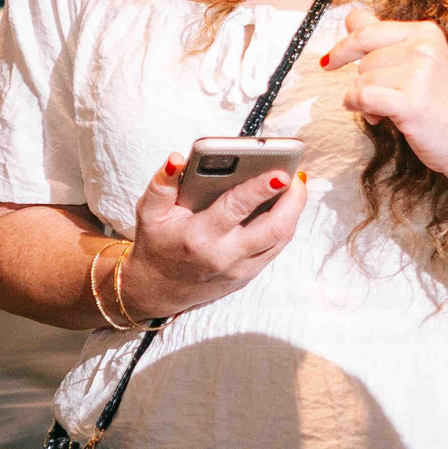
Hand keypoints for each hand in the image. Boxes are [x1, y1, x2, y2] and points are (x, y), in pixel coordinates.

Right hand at [118, 152, 311, 320]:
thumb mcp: (149, 212)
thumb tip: (177, 158)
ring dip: (294, 211)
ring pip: (281, 239)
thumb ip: (162, 183)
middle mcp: (224, 256)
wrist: (157, 290)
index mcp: (199, 237)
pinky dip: (285, 224)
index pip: (236, 208)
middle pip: (273, 229)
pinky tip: (286, 204)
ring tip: (296, 185)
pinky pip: (276, 248)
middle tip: (298, 175)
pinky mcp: (248, 276)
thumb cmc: (156, 244)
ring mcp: (240, 269)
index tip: (282, 173)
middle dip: (293, 201)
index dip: (260, 189)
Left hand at [320, 4, 447, 199]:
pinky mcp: (411, 101)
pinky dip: (358, 106)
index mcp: (425, 32)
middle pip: (363, 57)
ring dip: (365, 99)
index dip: (344, 46)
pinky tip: (371, 116)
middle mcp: (423, 47)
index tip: (331, 61)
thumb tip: (351, 19)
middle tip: (379, 98)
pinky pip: (363, 96)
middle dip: (364, 81)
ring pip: (362, 78)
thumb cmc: (442, 106)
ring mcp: (418, 73)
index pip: (367, 28)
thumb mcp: (420, 63)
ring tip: (387, 111)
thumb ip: (386, 41)